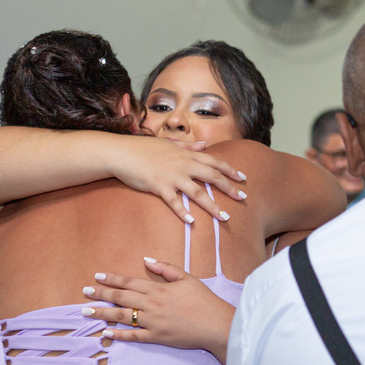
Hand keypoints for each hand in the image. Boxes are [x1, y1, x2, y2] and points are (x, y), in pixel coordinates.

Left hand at [82, 258, 235, 362]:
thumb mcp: (187, 278)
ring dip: (102, 313)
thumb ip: (166, 268)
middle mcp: (151, 305)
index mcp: (158, 289)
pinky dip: (118, 335)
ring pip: (122, 317)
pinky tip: (106, 333)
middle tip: (85, 292)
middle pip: (121, 298)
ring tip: (86, 312)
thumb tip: (146, 260)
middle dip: (101, 294)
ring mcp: (152, 322)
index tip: (97, 277)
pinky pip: (133, 336)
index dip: (112, 279)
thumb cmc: (204, 300)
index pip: (129, 282)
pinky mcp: (156, 337)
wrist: (216, 324)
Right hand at [111, 137, 246, 223]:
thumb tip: (205, 144)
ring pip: (198, 193)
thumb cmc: (143, 148)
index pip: (214, 162)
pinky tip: (192, 221)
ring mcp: (172, 176)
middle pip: (212, 177)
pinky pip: (174, 202)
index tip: (243, 178)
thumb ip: (188, 145)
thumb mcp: (169, 143)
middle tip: (243, 198)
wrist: (121, 152)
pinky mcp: (159, 186)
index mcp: (187, 154)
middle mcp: (183, 165)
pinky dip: (183, 212)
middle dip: (229, 188)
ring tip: (225, 217)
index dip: (230, 170)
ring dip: (213, 206)